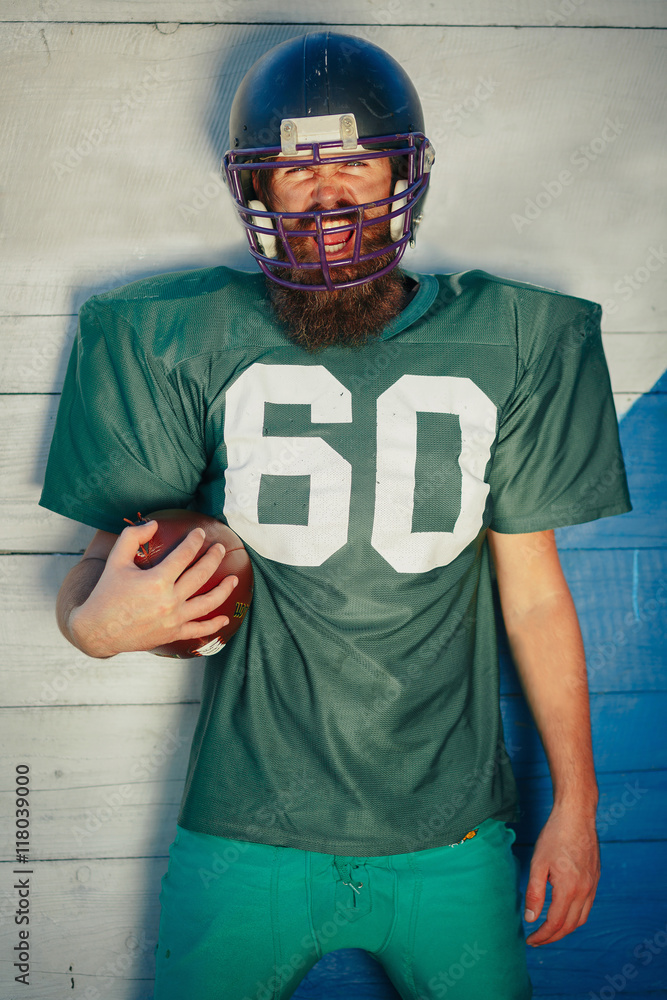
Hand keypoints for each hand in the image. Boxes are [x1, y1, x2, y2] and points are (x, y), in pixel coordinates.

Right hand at [69, 519, 237, 656]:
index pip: (184, 555)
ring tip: (233, 578)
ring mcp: (173, 619)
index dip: (194, 541)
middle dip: (214, 558)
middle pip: (201, 575)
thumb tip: (153, 523)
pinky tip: (225, 617)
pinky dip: (214, 625)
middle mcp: (169, 600)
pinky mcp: (172, 634)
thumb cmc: (106, 593)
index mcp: (156, 580)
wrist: (97, 631)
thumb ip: (132, 537)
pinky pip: (199, 630)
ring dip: (224, 589)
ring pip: (208, 603)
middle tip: (220, 548)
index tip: (200, 533)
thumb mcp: (115, 561)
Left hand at [523, 803, 599, 945]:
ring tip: (549, 930)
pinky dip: (575, 915)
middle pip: (569, 925)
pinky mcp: (595, 879)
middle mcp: (584, 891)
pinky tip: (564, 911)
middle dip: (553, 936)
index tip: (530, 940)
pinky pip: (587, 906)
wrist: (576, 816)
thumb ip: (534, 893)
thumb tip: (530, 918)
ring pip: (581, 918)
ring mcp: (593, 885)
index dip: (542, 935)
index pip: (555, 923)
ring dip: (565, 928)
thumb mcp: (538, 863)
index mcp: (569, 889)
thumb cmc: (554, 836)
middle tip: (537, 940)